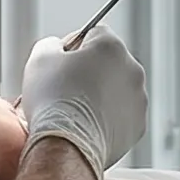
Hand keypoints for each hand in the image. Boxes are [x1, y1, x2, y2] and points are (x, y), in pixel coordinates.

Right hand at [17, 25, 147, 176]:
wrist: (67, 146)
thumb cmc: (53, 100)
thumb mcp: (40, 58)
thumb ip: (51, 44)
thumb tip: (57, 48)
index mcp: (111, 46)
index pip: (94, 33)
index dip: (74, 46)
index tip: (60, 63)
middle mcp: (132, 68)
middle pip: (108, 62)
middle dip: (90, 71)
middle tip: (65, 89)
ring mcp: (139, 98)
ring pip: (117, 89)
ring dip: (101, 94)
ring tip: (76, 110)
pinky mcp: (138, 125)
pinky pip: (122, 115)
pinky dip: (108, 118)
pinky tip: (88, 125)